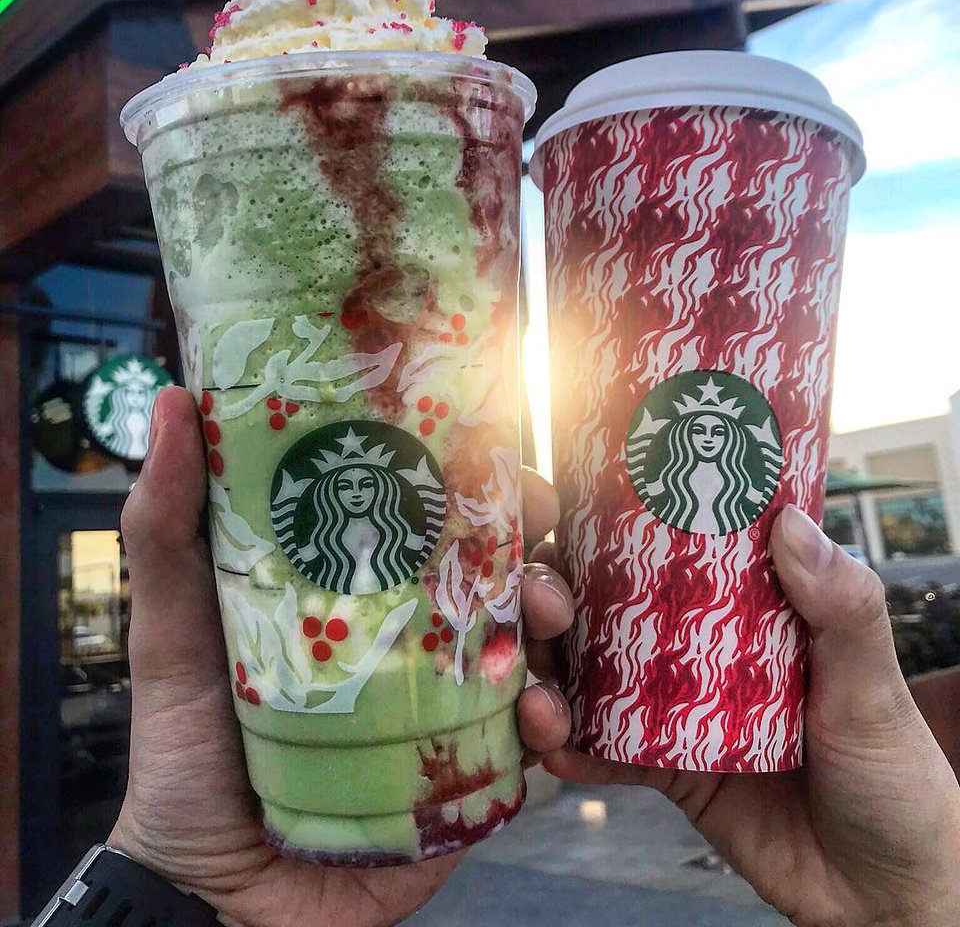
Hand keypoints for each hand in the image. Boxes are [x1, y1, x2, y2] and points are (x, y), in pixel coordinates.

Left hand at [109, 387, 572, 926]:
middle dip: (535, 547)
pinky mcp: (469, 772)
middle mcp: (413, 637)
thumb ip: (168, 526)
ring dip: (557, 623)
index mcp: (358, 590)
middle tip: (536, 543)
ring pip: (531, 645)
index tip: (503, 456)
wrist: (213, 894)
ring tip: (548, 624)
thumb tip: (173, 405)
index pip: (431, 517)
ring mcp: (447, 704)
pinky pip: (533, 738)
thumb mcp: (171, 629)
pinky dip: (554, 721)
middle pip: (499, 572)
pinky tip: (543, 722)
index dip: (477, 481)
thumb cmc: (187, 751)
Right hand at [533, 506, 959, 926]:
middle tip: (543, 604)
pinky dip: (573, 751)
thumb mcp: (871, 686)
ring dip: (550, 677)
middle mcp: (701, 647)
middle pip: (608, 606)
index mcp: (747, 605)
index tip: (562, 507)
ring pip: (592, 676)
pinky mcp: (668, 771)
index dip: (611, 524)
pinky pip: (608, 754)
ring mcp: (679, 709)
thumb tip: (790, 524)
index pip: (670, 547)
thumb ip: (841, 608)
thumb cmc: (897, 776)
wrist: (886, 895)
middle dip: (558, 598)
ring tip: (538, 698)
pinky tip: (554, 752)